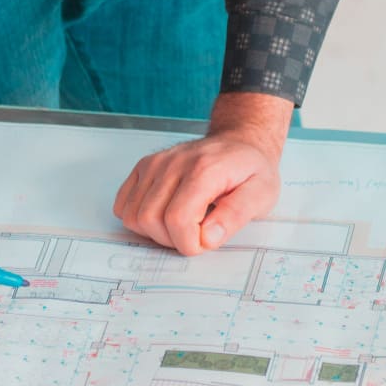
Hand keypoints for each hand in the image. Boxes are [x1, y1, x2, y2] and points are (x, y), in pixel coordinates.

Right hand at [112, 92, 290, 253]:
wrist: (239, 142)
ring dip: (155, 231)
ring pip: (133, 215)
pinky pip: (123, 204)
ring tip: (181, 224)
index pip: (177, 219)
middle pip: (150, 219)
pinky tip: (162, 214)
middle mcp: (174, 163)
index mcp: (204, 170)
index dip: (189, 243)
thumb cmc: (250, 170)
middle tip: (195, 233)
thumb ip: (236, 216)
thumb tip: (207, 238)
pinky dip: (138, 218)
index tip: (206, 241)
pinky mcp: (145, 166)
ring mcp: (155, 163)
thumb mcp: (261, 194)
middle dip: (172, 240)